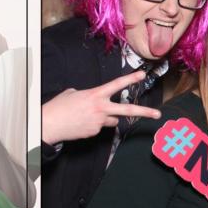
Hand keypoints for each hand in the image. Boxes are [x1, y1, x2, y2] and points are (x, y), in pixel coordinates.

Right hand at [42, 70, 161, 144]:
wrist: (50, 124)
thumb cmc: (59, 107)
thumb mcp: (73, 93)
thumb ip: (88, 95)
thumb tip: (94, 100)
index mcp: (95, 95)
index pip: (116, 85)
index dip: (130, 79)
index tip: (142, 75)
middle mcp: (101, 108)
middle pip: (127, 110)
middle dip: (144, 112)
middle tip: (158, 115)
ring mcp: (99, 122)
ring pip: (112, 120)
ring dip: (106, 118)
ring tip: (87, 116)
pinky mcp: (95, 132)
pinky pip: (100, 127)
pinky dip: (93, 125)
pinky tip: (81, 124)